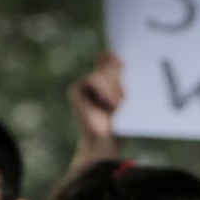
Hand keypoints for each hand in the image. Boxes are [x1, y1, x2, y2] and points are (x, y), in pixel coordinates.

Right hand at [68, 52, 124, 170]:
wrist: (104, 142)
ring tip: (116, 106)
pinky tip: (106, 103)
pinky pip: (93, 79)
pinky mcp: (75, 90)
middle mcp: (91, 84)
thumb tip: (119, 60)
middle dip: (117, 82)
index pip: (107, 63)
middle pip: (106, 69)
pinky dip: (103, 90)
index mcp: (105, 86)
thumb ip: (119, 80)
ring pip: (101, 74)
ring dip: (112, 89)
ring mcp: (82, 86)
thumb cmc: (117, 125)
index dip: (112, 58)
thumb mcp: (123, 99)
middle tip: (120, 102)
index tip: (120, 58)